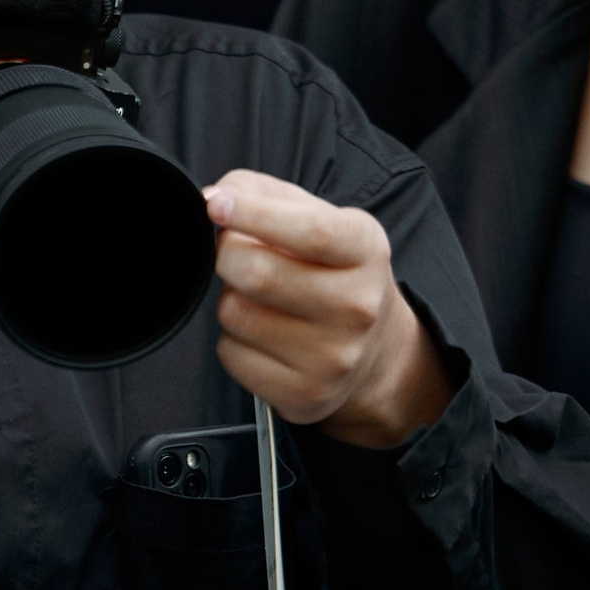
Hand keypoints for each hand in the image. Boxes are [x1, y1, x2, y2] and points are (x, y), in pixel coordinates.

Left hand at [203, 170, 452, 451]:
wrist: (374, 350)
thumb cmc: (333, 272)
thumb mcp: (317, 217)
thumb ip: (264, 194)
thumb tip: (215, 197)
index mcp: (365, 250)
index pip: (311, 231)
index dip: (255, 214)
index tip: (218, 203)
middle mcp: (357, 306)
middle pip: (258, 273)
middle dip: (228, 256)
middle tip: (237, 254)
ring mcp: (333, 357)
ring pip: (235, 315)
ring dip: (232, 300)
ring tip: (260, 299)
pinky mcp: (305, 395)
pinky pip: (231, 356)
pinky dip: (233, 341)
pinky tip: (264, 336)